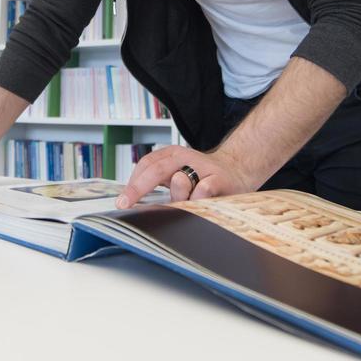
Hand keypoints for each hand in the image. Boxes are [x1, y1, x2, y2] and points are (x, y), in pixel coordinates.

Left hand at [115, 145, 260, 208]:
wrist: (238, 170)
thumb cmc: (203, 177)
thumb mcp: (178, 175)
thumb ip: (159, 183)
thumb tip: (132, 199)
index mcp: (172, 155)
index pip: (146, 164)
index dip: (132, 183)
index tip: (122, 200)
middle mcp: (185, 157)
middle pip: (156, 169)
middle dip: (138, 188)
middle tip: (126, 203)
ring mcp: (202, 166)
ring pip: (179, 181)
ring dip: (176, 197)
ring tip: (183, 203)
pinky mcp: (219, 179)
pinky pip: (201, 192)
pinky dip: (195, 201)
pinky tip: (197, 206)